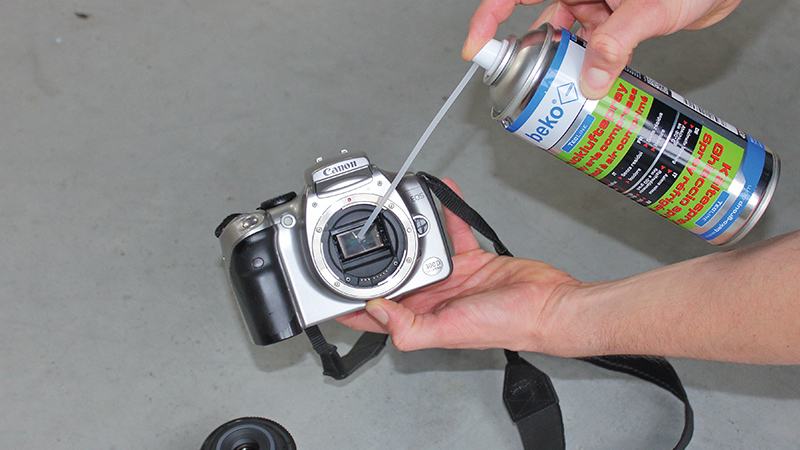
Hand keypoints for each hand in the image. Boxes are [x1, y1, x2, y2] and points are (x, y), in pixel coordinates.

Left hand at [337, 179, 582, 353]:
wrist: (548, 304)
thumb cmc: (506, 324)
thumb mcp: (448, 329)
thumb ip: (409, 326)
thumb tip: (374, 311)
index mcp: (423, 318)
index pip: (378, 315)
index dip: (352, 305)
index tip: (330, 290)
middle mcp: (433, 299)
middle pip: (395, 277)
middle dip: (379, 259)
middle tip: (362, 235)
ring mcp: (452, 278)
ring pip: (421, 249)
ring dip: (409, 231)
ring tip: (395, 210)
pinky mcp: (472, 259)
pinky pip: (453, 230)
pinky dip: (445, 212)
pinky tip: (439, 194)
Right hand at [462, 0, 741, 98]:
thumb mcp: (652, 8)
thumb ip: (618, 42)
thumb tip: (591, 80)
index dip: (489, 18)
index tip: (476, 46)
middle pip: (538, 19)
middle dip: (531, 54)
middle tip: (528, 84)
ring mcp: (595, 0)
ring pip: (564, 37)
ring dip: (565, 65)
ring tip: (565, 91)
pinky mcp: (610, 17)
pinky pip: (588, 44)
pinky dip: (588, 65)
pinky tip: (591, 82)